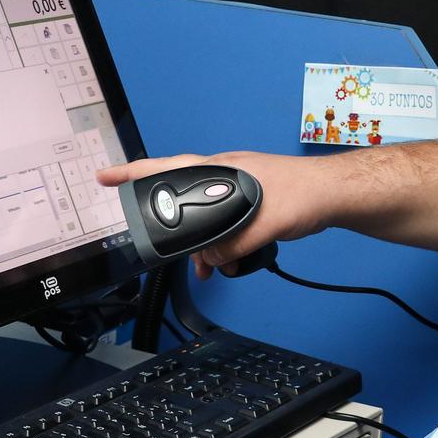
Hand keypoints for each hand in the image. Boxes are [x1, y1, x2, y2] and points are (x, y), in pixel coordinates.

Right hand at [94, 151, 338, 277]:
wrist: (333, 196)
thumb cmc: (303, 194)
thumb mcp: (263, 223)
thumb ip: (231, 244)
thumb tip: (209, 261)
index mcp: (217, 168)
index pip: (165, 168)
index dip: (130, 173)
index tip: (103, 178)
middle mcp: (221, 176)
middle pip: (178, 200)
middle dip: (166, 227)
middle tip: (151, 245)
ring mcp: (234, 190)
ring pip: (202, 222)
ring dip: (201, 247)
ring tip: (204, 270)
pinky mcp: (249, 207)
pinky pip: (222, 230)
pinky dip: (222, 249)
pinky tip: (227, 266)